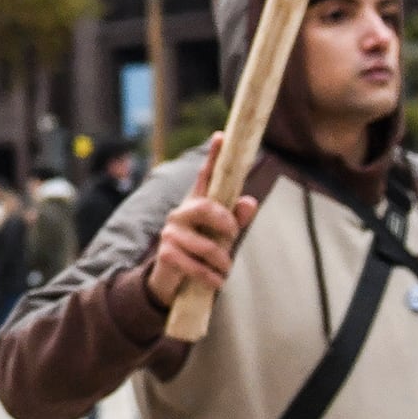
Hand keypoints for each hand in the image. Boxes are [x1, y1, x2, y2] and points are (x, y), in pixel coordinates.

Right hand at [144, 144, 256, 306]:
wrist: (173, 282)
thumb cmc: (202, 254)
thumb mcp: (223, 237)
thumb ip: (237, 220)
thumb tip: (250, 201)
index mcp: (197, 205)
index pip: (206, 176)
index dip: (213, 156)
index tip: (221, 136)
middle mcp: (181, 213)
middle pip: (205, 207)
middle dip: (225, 223)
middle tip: (232, 236)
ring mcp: (171, 232)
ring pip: (206, 245)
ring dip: (222, 262)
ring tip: (224, 270)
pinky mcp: (167, 253)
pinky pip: (197, 265)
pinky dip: (212, 277)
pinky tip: (215, 281)